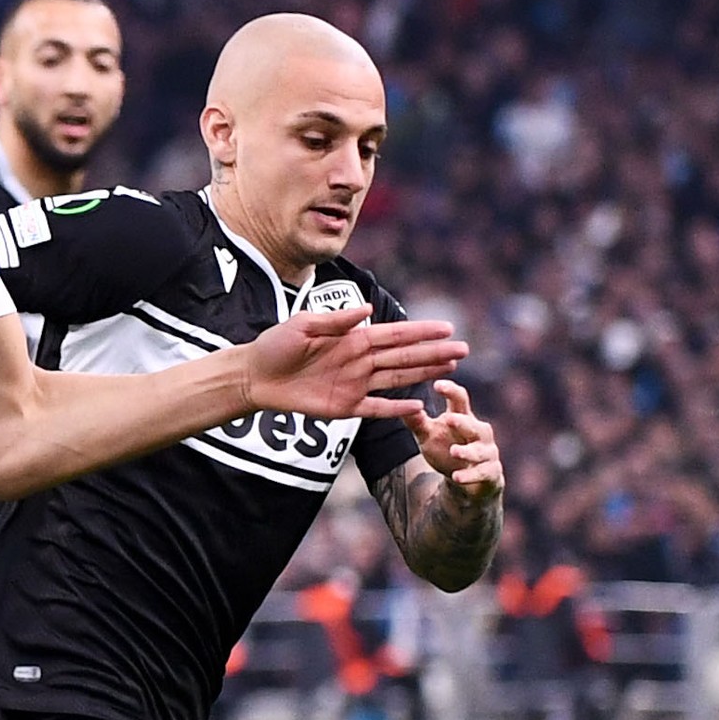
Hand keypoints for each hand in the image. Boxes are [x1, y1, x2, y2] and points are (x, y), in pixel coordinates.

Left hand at [239, 308, 467, 420]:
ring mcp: (355, 384)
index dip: (421, 332)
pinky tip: (418, 406)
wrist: (255, 376)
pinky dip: (395, 409)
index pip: (395, 334)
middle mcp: (360, 360)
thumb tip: (369, 310)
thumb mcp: (302, 325)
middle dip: (434, 352)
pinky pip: (375, 409)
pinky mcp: (344, 407)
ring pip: (398, 379)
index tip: (447, 328)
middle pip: (405, 356)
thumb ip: (337, 321)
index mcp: (353, 338)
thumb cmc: (275, 345)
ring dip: (424, 374)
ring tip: (451, 369)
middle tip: (463, 349)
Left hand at [404, 382, 504, 505]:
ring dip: (467, 452)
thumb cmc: (447, 449)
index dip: (451, 391)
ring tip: (454, 451)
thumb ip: (417, 422)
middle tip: (449, 418)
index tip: (437, 384)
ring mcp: (487, 452)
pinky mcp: (490, 472)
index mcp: (463, 417)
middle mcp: (479, 432)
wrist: (466, 479)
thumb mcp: (428, 435)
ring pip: (479, 450)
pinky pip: (482, 473)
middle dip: (462, 422)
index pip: (459, 399)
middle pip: (473, 424)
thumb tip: (399, 405)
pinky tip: (457, 477)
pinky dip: (469, 476)